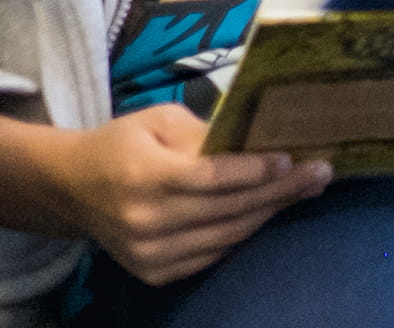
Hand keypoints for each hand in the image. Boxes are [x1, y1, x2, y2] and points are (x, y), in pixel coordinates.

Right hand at [55, 105, 329, 283]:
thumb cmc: (121, 144)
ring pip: (227, 235)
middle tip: (321, 172)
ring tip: (305, 190)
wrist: (72, 190)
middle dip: (280, 191)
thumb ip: (202, 133)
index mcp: (144, 177)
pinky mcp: (153, 273)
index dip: (255, 172)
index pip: (212, 178)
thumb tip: (252, 144)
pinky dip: (243, 233)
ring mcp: (148, 254)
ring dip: (270, 213)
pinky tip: (268, 212)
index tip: (292, 159)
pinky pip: (213, 255)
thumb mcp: (157, 120)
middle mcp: (145, 221)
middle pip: (228, 209)